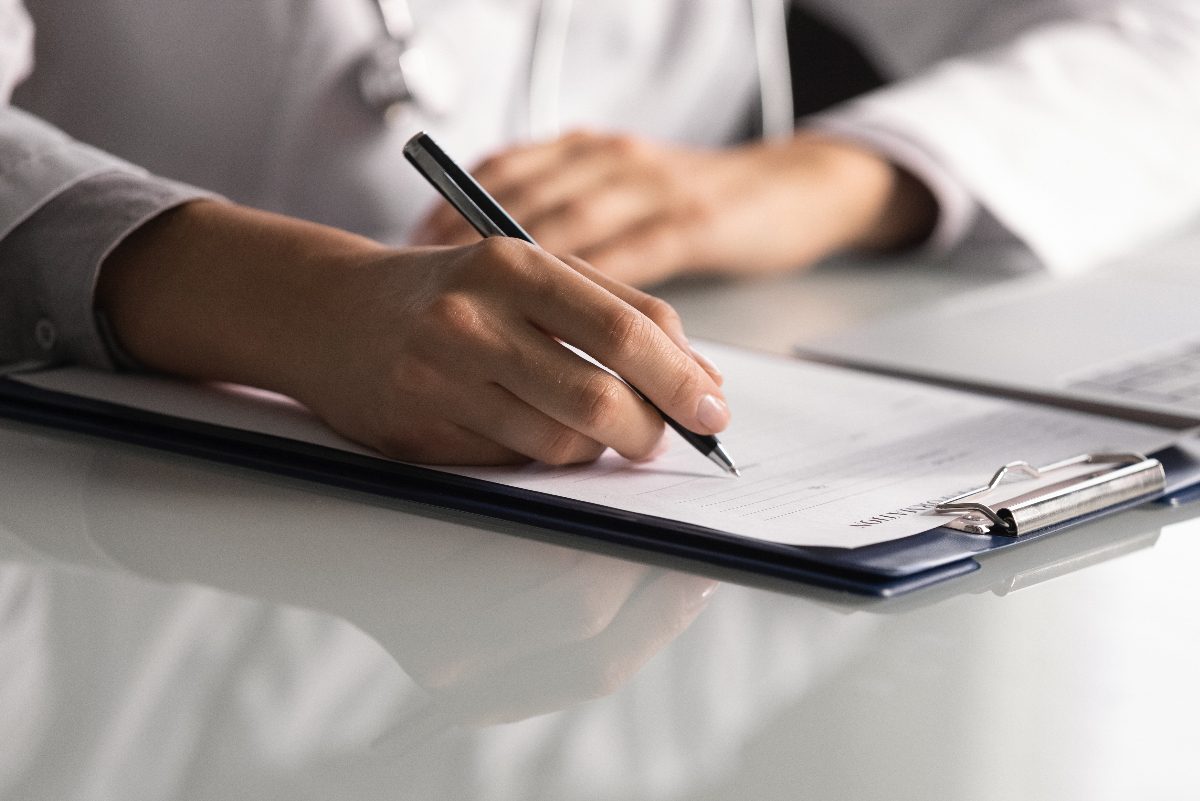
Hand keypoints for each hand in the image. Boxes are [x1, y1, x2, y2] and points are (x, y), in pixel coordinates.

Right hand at [96, 201, 727, 464]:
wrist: (330, 312)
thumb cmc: (449, 291)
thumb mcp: (529, 274)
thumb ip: (614, 311)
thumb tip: (698, 377)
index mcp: (514, 265)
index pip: (624, 330)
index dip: (681, 378)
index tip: (714, 410)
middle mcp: (474, 320)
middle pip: (599, 398)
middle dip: (649, 430)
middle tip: (662, 438)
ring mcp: (441, 379)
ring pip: (559, 443)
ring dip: (592, 447)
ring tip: (585, 425)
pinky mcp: (418, 430)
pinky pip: (511, 464)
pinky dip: (538, 456)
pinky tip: (524, 427)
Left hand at [415, 130, 937, 285]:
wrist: (792, 184)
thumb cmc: (698, 201)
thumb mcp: (624, 195)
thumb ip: (571, 218)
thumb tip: (502, 263)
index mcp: (588, 150)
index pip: (505, 171)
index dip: (455, 209)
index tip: (417, 248)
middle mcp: (612, 160)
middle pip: (528, 201)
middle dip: (476, 248)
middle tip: (437, 292)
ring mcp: (653, 187)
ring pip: (576, 230)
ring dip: (527, 278)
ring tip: (483, 316)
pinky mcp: (694, 222)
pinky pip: (632, 257)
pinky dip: (595, 293)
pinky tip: (566, 325)